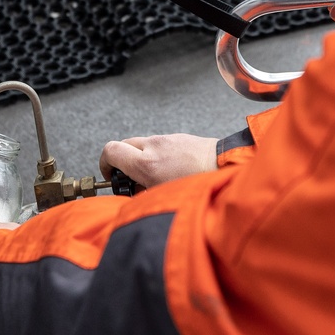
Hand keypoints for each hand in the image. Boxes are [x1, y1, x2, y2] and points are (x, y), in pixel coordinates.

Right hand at [99, 133, 217, 190]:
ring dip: (143, 159)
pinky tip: (173, 171)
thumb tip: (135, 194)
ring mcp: (167, 139)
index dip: (105, 164)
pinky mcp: (180, 136)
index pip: (110, 151)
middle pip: (124, 145)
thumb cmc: (200, 186)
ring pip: (143, 145)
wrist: (228, 168)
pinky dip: (159, 155)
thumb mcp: (164, 198)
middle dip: (123, 161)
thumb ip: (143, 195)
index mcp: (145, 163)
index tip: (112, 176)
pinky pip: (161, 144)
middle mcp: (154, 146)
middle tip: (132, 179)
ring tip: (156, 178)